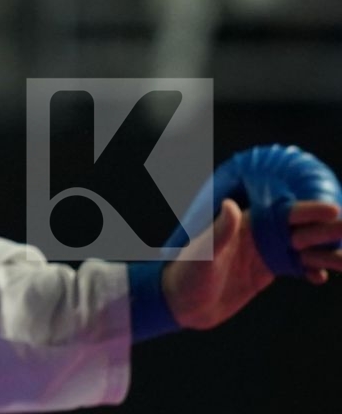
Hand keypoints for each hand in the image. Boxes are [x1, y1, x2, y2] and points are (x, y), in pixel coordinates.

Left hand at [162, 198, 341, 329]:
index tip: (334, 210)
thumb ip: (221, 231)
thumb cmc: (187, 274)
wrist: (181, 303)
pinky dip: (313, 270)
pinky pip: (297, 267)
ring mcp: (264, 254)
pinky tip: (322, 278)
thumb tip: (233, 205)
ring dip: (327, 253)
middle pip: (302, 229)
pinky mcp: (266, 272)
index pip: (284, 214)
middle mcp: (259, 235)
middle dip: (328, 231)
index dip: (310, 211)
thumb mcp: (204, 253)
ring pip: (305, 250)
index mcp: (246, 224)